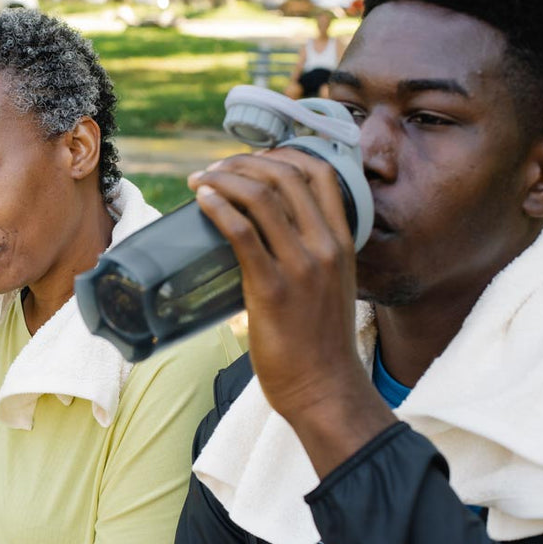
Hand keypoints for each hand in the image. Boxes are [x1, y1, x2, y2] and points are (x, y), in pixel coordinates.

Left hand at [190, 149, 392, 473]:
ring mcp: (302, 266)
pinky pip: (242, 233)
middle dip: (243, 163)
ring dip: (223, 179)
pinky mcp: (272, 289)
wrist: (324, 388)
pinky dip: (218, 208)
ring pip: (261, 197)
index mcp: (343, 241)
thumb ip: (308, 257)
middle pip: (285, 175)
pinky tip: (201, 201)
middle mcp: (327, 246)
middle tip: (213, 170)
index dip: (283, 154)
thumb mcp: (328, 286)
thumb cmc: (318, 342)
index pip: (321, 172)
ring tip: (199, 182)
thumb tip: (261, 237)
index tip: (251, 161)